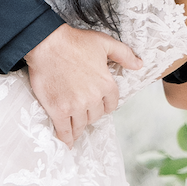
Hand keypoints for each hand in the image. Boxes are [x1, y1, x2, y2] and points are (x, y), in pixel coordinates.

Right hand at [25, 24, 141, 145]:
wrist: (47, 44)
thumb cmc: (75, 42)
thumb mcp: (104, 43)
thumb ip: (124, 54)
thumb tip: (139, 64)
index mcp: (106, 85)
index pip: (111, 105)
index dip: (104, 104)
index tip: (97, 103)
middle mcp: (93, 98)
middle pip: (95, 116)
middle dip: (90, 113)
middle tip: (81, 109)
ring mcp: (75, 106)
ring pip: (81, 124)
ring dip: (79, 126)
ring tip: (75, 128)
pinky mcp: (58, 110)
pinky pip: (65, 131)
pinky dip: (66, 139)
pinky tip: (67, 143)